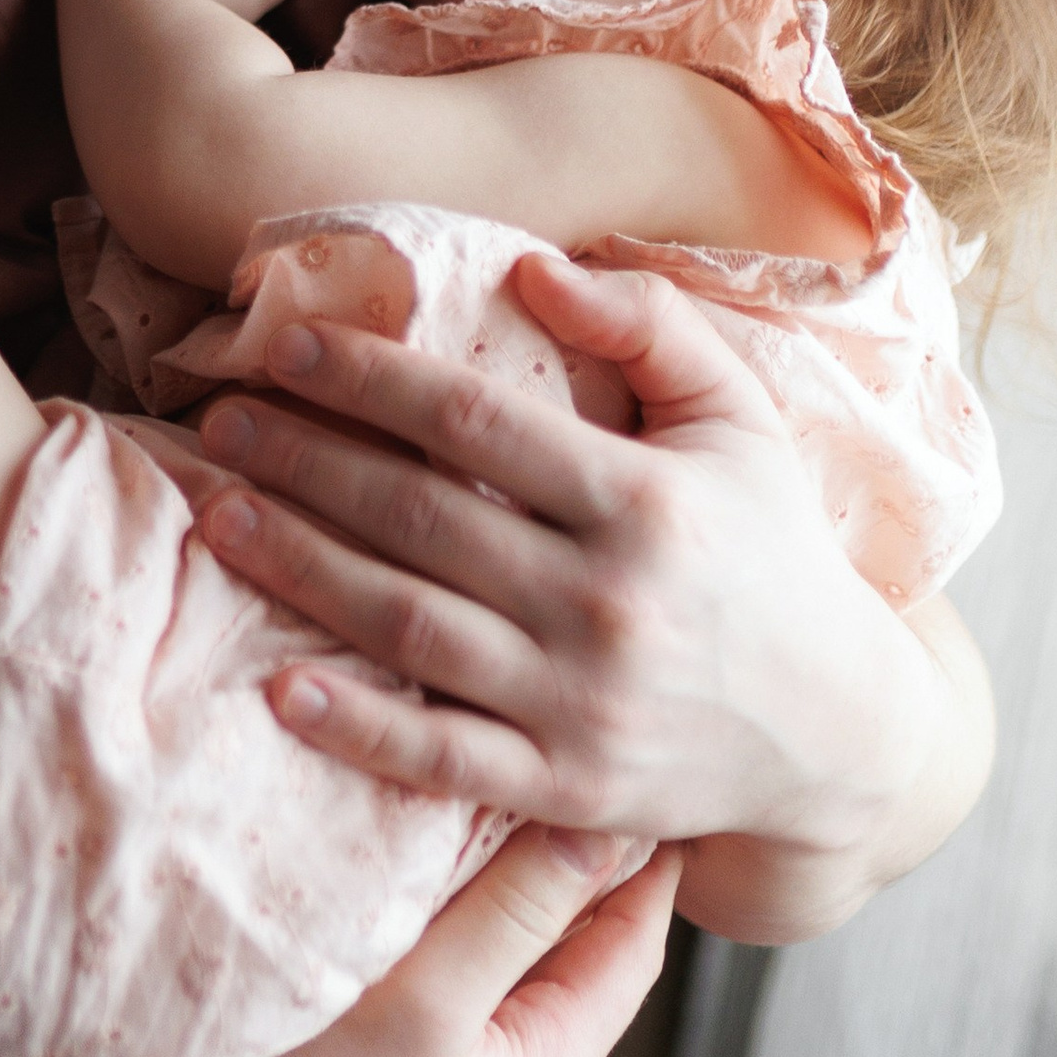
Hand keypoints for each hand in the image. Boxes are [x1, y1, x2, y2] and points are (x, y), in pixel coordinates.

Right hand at [181, 826, 680, 1056]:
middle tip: (569, 784)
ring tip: (489, 827)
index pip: (631, 942)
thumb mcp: (426, 1001)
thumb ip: (515, 914)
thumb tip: (604, 833)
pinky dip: (453, 958)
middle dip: (576, 878)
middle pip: (572, 966)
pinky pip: (452, 1020)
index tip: (645, 784)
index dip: (642, 858)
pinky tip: (414, 922)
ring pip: (506, 991)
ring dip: (507, 915)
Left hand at [191, 256, 968, 933]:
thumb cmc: (769, 550)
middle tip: (218, 422)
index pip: (477, 424)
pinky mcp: (565, 790)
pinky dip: (360, 729)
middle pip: (421, 518)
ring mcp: (583, 704)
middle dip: (305, 462)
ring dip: (301, 570)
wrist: (839, 732)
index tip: (287, 345)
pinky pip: (444, 760)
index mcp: (646, 499)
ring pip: (412, 629)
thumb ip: (649, 326)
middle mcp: (608, 600)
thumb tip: (530, 266)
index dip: (373, 378)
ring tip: (216, 518)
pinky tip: (278, 688)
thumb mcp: (739, 419)